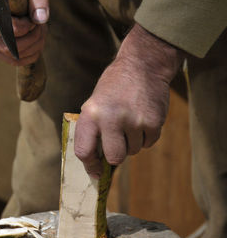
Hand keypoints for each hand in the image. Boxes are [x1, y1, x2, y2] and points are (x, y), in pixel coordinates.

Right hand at [0, 0, 48, 65]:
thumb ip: (39, 0)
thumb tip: (40, 20)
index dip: (22, 29)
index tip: (33, 20)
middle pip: (4, 45)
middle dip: (30, 42)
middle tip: (42, 29)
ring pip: (7, 54)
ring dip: (30, 49)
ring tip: (41, 35)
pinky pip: (7, 58)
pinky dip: (25, 57)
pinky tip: (37, 47)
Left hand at [74, 24, 183, 177]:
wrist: (143, 65)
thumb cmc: (114, 87)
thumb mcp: (94, 103)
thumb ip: (93, 129)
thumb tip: (96, 162)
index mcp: (91, 114)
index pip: (84, 151)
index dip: (89, 165)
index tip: (95, 172)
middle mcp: (111, 118)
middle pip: (114, 158)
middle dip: (116, 156)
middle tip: (117, 145)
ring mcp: (134, 121)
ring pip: (133, 151)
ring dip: (131, 142)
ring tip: (130, 121)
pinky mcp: (153, 121)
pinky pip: (148, 143)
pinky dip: (145, 136)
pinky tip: (142, 119)